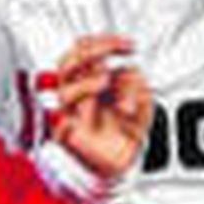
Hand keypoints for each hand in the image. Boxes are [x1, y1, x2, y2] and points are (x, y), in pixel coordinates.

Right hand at [39, 33, 152, 183]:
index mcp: (88, 81)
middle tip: (115, 51)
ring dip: (87, 82)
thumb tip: (121, 74)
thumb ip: (134, 82)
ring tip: (106, 81)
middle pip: (67, 64)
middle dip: (93, 51)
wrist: (123, 162)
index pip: (82, 50)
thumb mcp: (141, 98)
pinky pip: (62, 127)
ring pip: (65, 92)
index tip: (129, 45)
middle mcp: (76, 97)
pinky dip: (72, 122)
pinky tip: (90, 115)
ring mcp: (71, 117)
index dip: (104, 42)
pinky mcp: (70, 139)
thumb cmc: (127, 129)